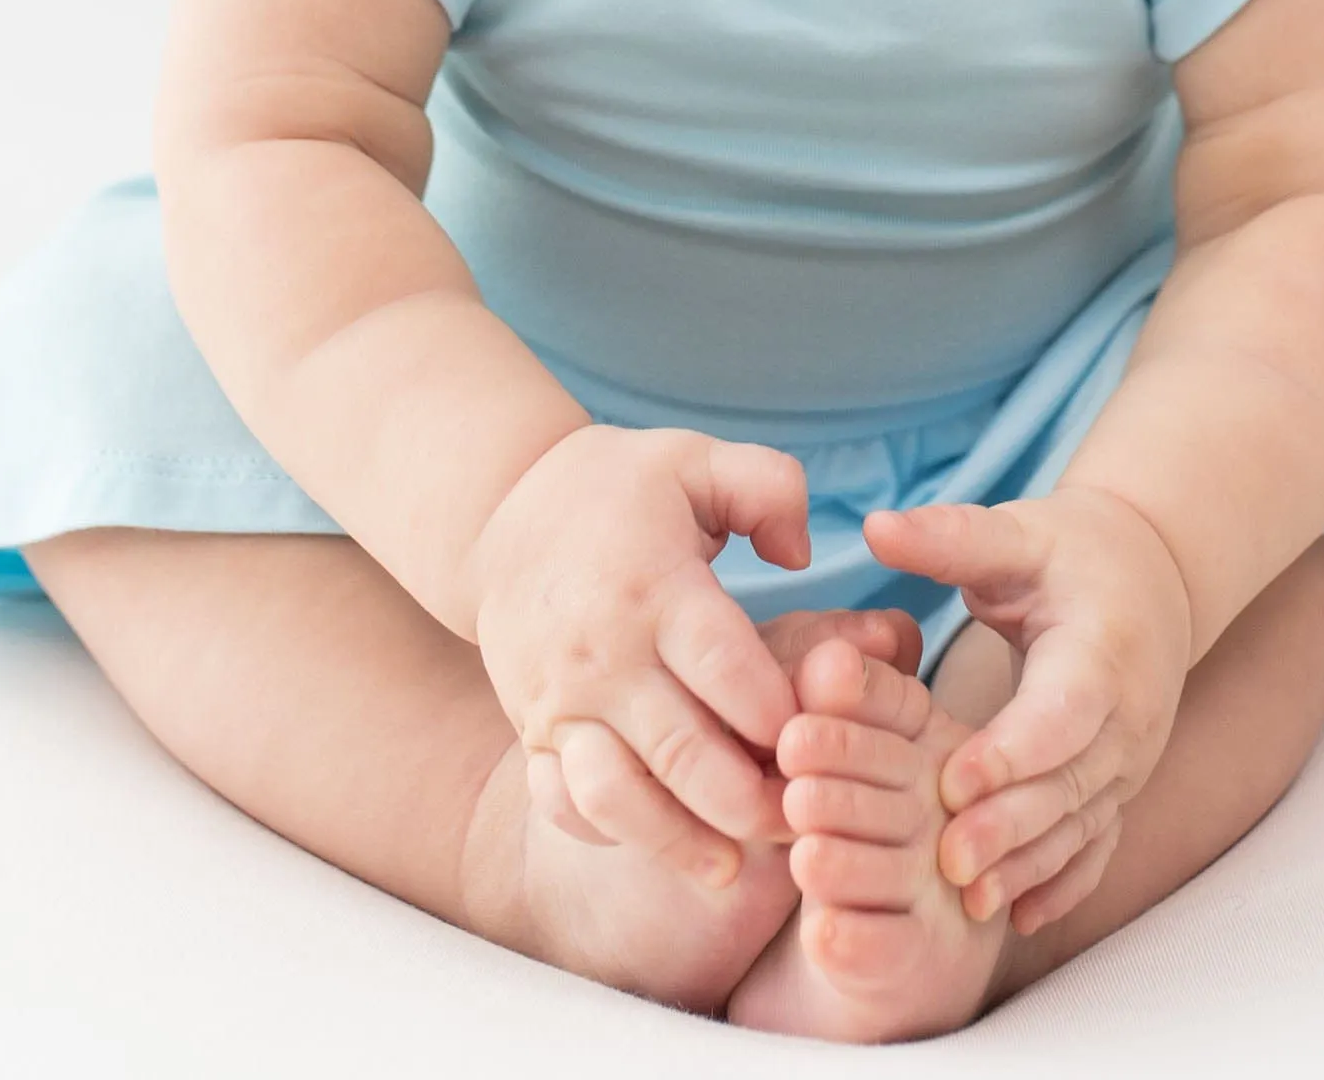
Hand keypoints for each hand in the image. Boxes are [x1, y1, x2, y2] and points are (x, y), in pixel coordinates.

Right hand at [465, 425, 813, 886]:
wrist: (501, 512)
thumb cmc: (622, 488)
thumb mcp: (697, 458)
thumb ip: (770, 488)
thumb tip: (801, 557)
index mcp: (654, 586)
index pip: (727, 670)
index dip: (782, 713)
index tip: (822, 733)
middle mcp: (603, 652)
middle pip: (682, 752)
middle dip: (750, 801)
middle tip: (804, 817)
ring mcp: (560, 701)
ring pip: (618, 797)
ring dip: (679, 841)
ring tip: (733, 865)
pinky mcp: (533, 733)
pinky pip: (565, 805)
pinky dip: (611, 835)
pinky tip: (664, 843)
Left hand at [865, 484, 1194, 930]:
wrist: (1152, 577)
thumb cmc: (1070, 552)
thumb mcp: (1015, 534)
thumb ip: (949, 538)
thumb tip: (874, 525)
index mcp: (1102, 650)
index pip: (1062, 713)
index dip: (1011, 751)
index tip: (953, 782)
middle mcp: (1128, 716)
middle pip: (1070, 783)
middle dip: (1010, 826)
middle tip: (946, 861)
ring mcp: (1130, 760)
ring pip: (1082, 824)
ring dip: (1029, 865)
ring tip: (968, 902)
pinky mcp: (1121, 786)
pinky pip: (1097, 844)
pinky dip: (1062, 882)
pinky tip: (1017, 917)